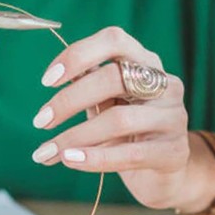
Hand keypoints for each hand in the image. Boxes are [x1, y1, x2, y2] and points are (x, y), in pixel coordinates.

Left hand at [30, 26, 198, 209]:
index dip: (78, 55)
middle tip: (40, 121)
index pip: (114, 40)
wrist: (161, 173)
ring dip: (75, 136)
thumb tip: (56, 74)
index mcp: (145, 62)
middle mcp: (165, 83)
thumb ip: (86, 84)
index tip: (46, 80)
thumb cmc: (128, 132)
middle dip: (69, 100)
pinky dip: (95, 158)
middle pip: (113, 78)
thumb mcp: (106, 103)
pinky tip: (70, 160)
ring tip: (47, 152)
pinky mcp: (173, 151)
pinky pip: (130, 154)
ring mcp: (174, 117)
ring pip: (118, 120)